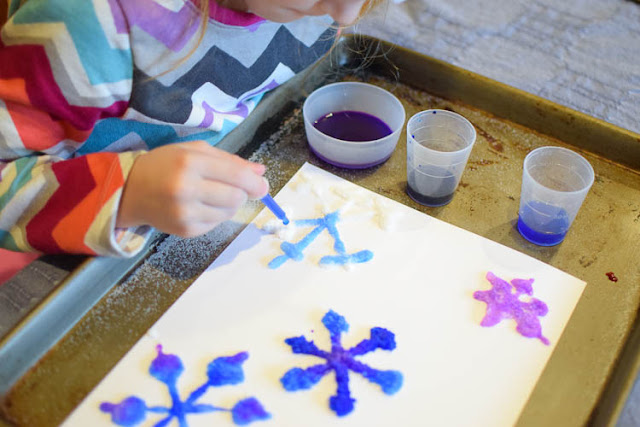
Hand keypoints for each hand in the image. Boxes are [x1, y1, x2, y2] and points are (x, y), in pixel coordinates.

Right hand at [117, 141, 267, 236]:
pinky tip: (200, 206)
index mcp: (190, 162)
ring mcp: (184, 213)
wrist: (130, 190)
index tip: (263, 185)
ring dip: (230, 204)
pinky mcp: (184, 230)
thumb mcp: (194, 151)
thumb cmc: (165, 165)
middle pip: (236, 198)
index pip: (236, 175)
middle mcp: (186, 189)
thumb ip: (229, 160)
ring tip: (213, 195)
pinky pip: (216, 224)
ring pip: (229, 213)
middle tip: (235, 188)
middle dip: (243, 193)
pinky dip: (216, 215)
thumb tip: (260, 171)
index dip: (255, 182)